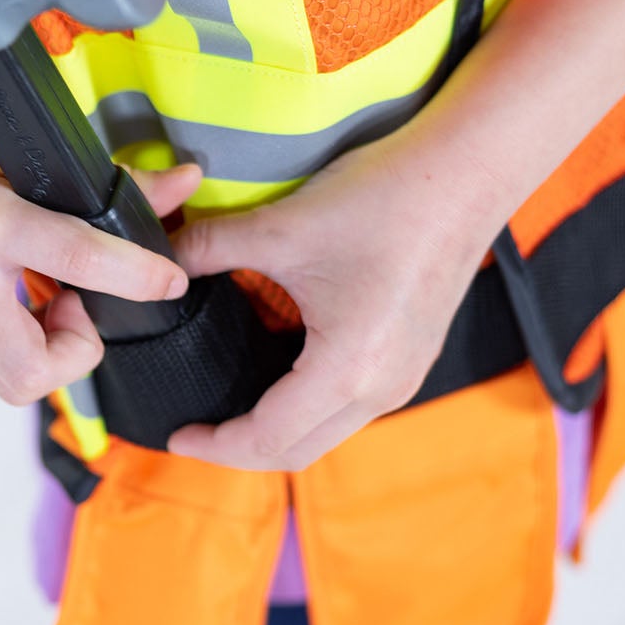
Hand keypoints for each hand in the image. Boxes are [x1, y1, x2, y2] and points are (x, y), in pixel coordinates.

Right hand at [0, 71, 200, 403]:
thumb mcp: (20, 146)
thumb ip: (104, 178)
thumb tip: (183, 183)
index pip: (79, 262)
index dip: (138, 279)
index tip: (169, 282)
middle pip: (32, 373)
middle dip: (77, 352)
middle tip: (80, 303)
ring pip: (7, 379)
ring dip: (46, 350)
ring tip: (48, 294)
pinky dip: (13, 332)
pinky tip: (10, 286)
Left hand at [167, 130, 509, 470]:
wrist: (465, 173)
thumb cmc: (385, 199)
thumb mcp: (281, 227)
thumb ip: (208, 248)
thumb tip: (159, 263)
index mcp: (347, 370)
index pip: (266, 438)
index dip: (213, 445)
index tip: (176, 434)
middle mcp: (383, 389)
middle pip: (297, 451)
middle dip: (240, 449)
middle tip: (195, 430)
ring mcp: (405, 377)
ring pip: (326, 432)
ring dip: (276, 429)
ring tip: (230, 405)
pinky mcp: (413, 359)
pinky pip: (351, 406)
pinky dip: (307, 405)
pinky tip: (277, 372)